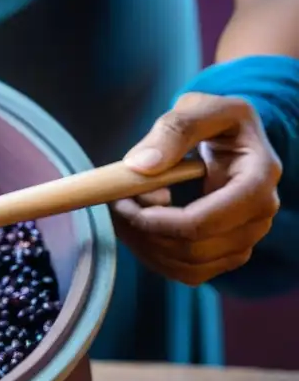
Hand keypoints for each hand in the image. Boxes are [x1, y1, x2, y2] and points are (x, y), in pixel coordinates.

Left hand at [114, 92, 281, 285]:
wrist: (229, 137)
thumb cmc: (215, 120)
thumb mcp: (198, 107)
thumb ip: (174, 129)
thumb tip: (141, 166)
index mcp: (259, 179)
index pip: (203, 222)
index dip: (157, 221)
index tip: (124, 202)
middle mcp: (260, 216)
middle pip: (193, 250)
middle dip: (145, 232)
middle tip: (120, 201)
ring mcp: (245, 239)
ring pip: (187, 267)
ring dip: (145, 245)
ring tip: (128, 210)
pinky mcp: (227, 253)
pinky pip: (187, 273)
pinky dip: (155, 256)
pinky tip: (140, 227)